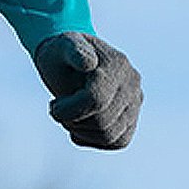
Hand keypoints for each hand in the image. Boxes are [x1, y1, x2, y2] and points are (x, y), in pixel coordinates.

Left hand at [33, 31, 142, 149]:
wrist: (70, 58)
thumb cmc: (61, 53)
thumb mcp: (60, 47)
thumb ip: (73, 51)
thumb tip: (89, 62)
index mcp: (116, 62)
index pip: (96, 99)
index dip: (70, 110)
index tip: (52, 105)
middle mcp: (132, 82)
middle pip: (103, 121)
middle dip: (73, 121)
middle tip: (56, 110)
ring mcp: (136, 101)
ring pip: (111, 136)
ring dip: (82, 132)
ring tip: (67, 116)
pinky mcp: (133, 118)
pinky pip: (117, 142)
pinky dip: (93, 139)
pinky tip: (77, 126)